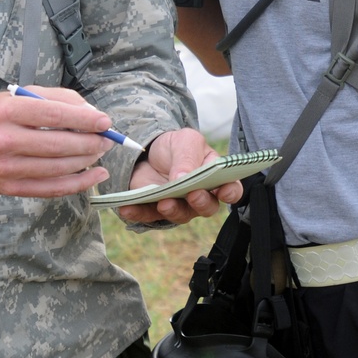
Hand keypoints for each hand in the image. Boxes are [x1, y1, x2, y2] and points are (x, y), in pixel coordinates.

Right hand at [0, 85, 112, 196]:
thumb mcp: (21, 95)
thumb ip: (58, 99)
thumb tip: (93, 115)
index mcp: (6, 111)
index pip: (53, 115)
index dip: (84, 120)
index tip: (105, 122)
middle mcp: (3, 140)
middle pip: (58, 144)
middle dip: (90, 142)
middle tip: (108, 139)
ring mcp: (6, 168)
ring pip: (58, 168)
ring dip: (87, 160)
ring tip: (100, 151)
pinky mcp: (10, 189)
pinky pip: (52, 189)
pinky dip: (79, 183)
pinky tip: (96, 174)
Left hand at [116, 128, 242, 225]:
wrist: (148, 149)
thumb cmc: (176, 146)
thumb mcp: (185, 141)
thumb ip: (188, 157)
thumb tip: (184, 177)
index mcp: (215, 177)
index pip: (230, 189)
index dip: (230, 192)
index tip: (224, 191)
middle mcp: (200, 196)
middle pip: (206, 207)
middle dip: (200, 202)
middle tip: (192, 193)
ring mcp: (179, 205)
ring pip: (180, 215)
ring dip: (172, 210)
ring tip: (162, 202)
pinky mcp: (154, 209)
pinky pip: (148, 215)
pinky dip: (138, 213)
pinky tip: (127, 208)